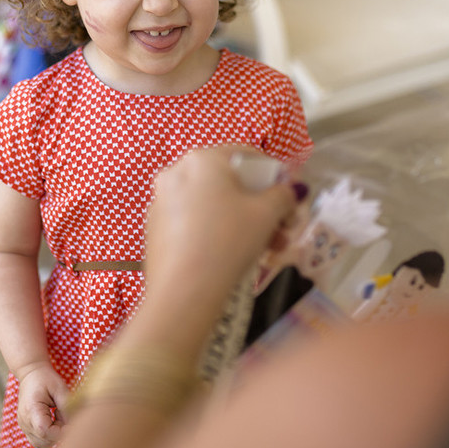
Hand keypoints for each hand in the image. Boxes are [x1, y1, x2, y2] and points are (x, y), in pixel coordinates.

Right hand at [14, 361, 71, 447]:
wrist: (31, 373)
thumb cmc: (46, 378)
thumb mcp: (59, 388)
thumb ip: (66, 406)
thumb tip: (73, 424)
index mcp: (32, 409)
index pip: (44, 431)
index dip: (60, 432)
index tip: (70, 423)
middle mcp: (25, 421)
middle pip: (43, 441)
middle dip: (58, 433)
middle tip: (63, 415)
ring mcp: (24, 425)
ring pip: (41, 443)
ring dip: (54, 434)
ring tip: (58, 416)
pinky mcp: (26, 427)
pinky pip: (39, 439)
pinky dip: (49, 434)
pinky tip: (53, 419)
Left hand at [146, 147, 302, 308]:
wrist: (184, 292)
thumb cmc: (229, 241)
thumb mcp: (267, 214)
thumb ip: (284, 195)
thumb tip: (292, 189)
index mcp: (202, 159)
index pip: (247, 156)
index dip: (275, 176)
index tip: (291, 199)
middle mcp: (176, 172)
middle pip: (230, 183)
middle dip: (261, 206)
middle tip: (283, 230)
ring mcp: (161, 201)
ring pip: (213, 204)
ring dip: (244, 222)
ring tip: (268, 249)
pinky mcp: (156, 229)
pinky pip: (196, 221)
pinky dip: (218, 231)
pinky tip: (235, 256)